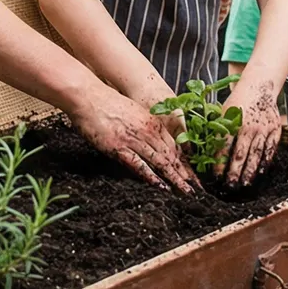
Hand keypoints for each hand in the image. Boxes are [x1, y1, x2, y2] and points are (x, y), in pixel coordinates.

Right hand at [69, 88, 198, 192]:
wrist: (89, 96)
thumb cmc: (109, 103)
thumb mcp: (134, 112)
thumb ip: (146, 126)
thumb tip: (153, 140)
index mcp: (153, 123)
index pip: (176, 146)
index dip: (187, 163)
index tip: (196, 176)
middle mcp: (148, 131)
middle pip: (173, 156)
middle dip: (186, 175)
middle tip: (198, 190)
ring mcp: (135, 139)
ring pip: (161, 162)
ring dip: (175, 178)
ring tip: (186, 192)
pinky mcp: (120, 147)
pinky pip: (139, 164)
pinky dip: (152, 176)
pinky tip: (161, 186)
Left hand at [223, 82, 285, 187]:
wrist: (258, 87)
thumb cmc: (237, 103)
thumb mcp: (222, 112)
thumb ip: (216, 130)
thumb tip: (205, 153)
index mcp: (231, 122)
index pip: (223, 147)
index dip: (220, 163)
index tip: (216, 177)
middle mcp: (247, 126)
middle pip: (240, 154)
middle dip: (234, 172)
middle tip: (230, 187)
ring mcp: (262, 129)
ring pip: (255, 154)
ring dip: (250, 170)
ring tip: (244, 183)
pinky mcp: (274, 129)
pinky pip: (270, 148)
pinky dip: (266, 161)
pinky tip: (261, 171)